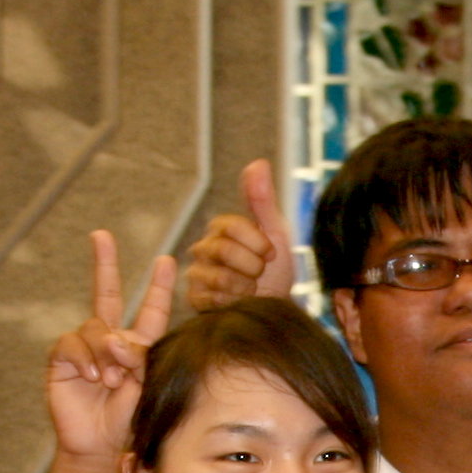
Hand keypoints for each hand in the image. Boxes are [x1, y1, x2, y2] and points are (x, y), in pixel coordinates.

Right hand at [44, 228, 178, 464]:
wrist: (99, 444)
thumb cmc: (128, 419)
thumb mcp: (145, 386)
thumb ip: (138, 359)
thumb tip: (115, 339)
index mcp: (138, 344)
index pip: (150, 309)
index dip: (157, 285)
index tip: (166, 260)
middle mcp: (109, 338)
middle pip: (105, 292)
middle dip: (104, 262)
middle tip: (101, 235)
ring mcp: (84, 347)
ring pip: (95, 329)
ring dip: (104, 354)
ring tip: (108, 382)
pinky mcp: (63, 358)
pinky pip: (72, 344)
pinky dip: (84, 359)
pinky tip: (91, 378)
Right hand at [180, 159, 300, 308]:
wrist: (272, 310)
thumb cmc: (276, 273)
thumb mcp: (276, 233)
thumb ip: (263, 200)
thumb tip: (258, 162)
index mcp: (222, 228)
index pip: (231, 225)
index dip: (257, 243)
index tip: (271, 254)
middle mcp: (204, 248)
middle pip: (224, 251)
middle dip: (253, 267)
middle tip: (260, 274)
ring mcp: (197, 273)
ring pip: (220, 277)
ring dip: (246, 287)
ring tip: (251, 290)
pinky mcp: (194, 298)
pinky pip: (212, 298)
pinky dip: (234, 303)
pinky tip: (238, 303)